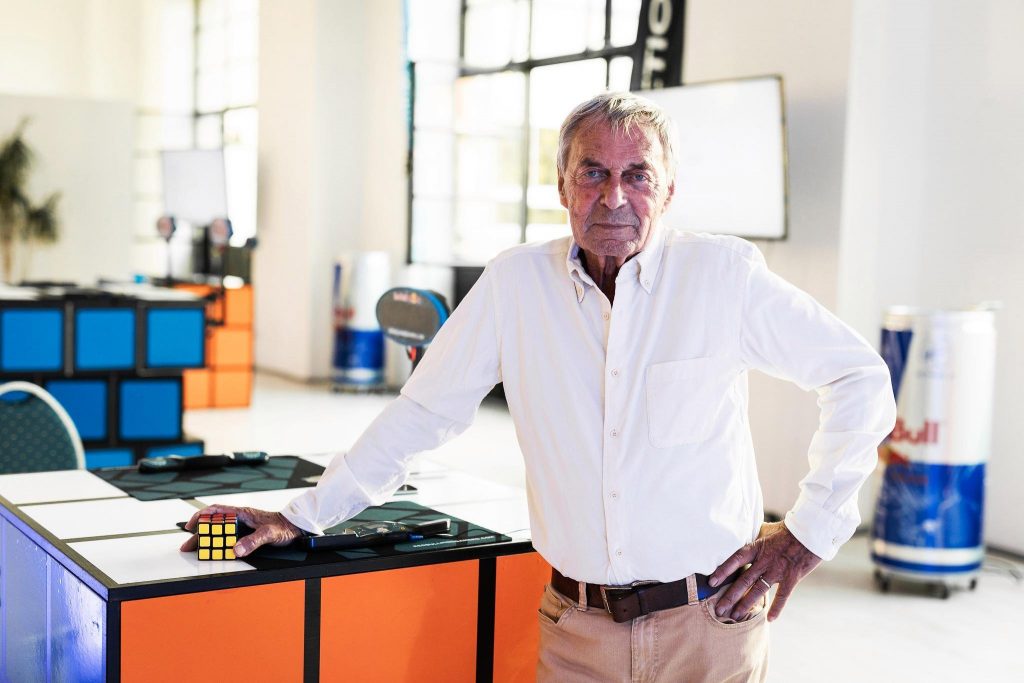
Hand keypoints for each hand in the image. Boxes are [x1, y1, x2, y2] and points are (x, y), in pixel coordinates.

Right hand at [179, 505, 304, 557]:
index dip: (201, 517)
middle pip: (214, 524)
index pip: (216, 511)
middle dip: (199, 534)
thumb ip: (253, 541)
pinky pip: (227, 537)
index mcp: (242, 513)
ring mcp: (242, 526)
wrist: (295, 527)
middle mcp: (240, 518)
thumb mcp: (269, 533)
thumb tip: (236, 549)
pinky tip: (212, 549)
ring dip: (206, 539)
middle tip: (188, 545)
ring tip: (195, 548)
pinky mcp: (246, 533)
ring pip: (219, 531)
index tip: (190, 526)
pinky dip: (217, 543)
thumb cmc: (284, 526)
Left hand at [708, 521, 821, 621]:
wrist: (810, 532)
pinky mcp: (792, 577)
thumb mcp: (765, 529)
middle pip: (744, 580)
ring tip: (735, 616)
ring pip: (758, 590)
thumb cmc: (786, 530)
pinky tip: (770, 619)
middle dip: (730, 596)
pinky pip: (783, 595)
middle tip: (719, 609)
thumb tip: (740, 531)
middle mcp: (764, 560)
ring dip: (746, 604)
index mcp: (756, 548)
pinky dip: (777, 608)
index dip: (723, 571)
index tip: (711, 582)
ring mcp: (778, 570)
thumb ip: (752, 535)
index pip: (735, 560)